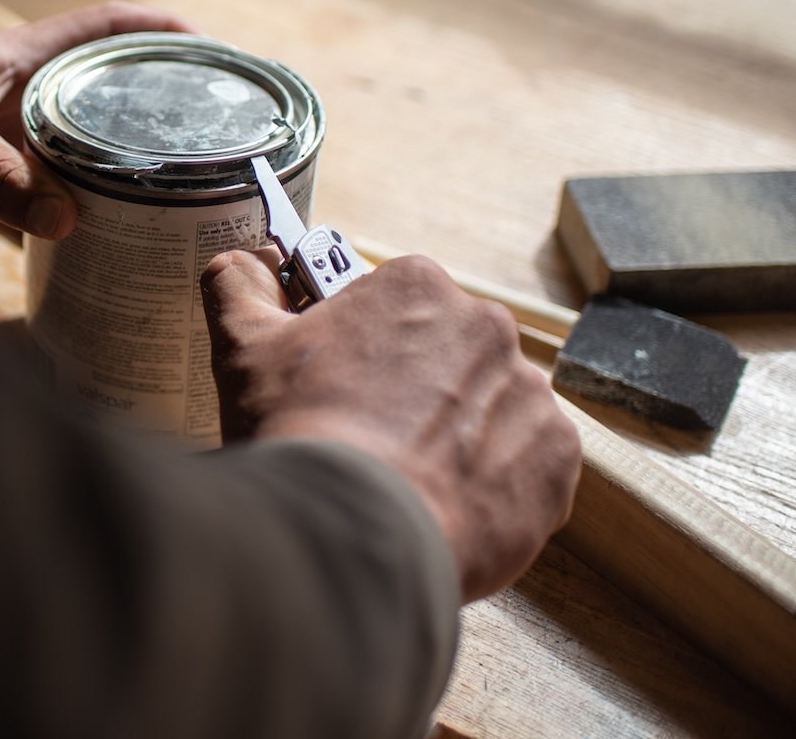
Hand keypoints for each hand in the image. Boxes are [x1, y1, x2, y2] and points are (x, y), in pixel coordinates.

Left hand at [0, 2, 194, 239]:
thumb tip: (65, 226)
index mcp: (14, 60)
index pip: (101, 29)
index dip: (155, 31)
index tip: (208, 48)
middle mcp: (10, 96)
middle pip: (93, 100)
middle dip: (142, 117)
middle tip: (197, 148)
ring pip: (61, 158)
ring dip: (97, 179)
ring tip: (153, 206)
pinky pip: (21, 203)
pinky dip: (46, 225)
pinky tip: (78, 251)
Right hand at [200, 251, 581, 601]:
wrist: (355, 533)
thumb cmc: (301, 431)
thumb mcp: (243, 349)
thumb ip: (239, 287)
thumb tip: (243, 263)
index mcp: (417, 287)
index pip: (394, 306)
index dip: (363, 348)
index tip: (343, 385)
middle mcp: (487, 326)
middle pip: (447, 356)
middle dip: (415, 391)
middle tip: (368, 438)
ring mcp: (530, 394)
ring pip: (487, 411)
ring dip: (455, 437)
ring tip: (403, 480)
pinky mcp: (557, 461)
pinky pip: (524, 466)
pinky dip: (491, 485)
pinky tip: (441, 505)